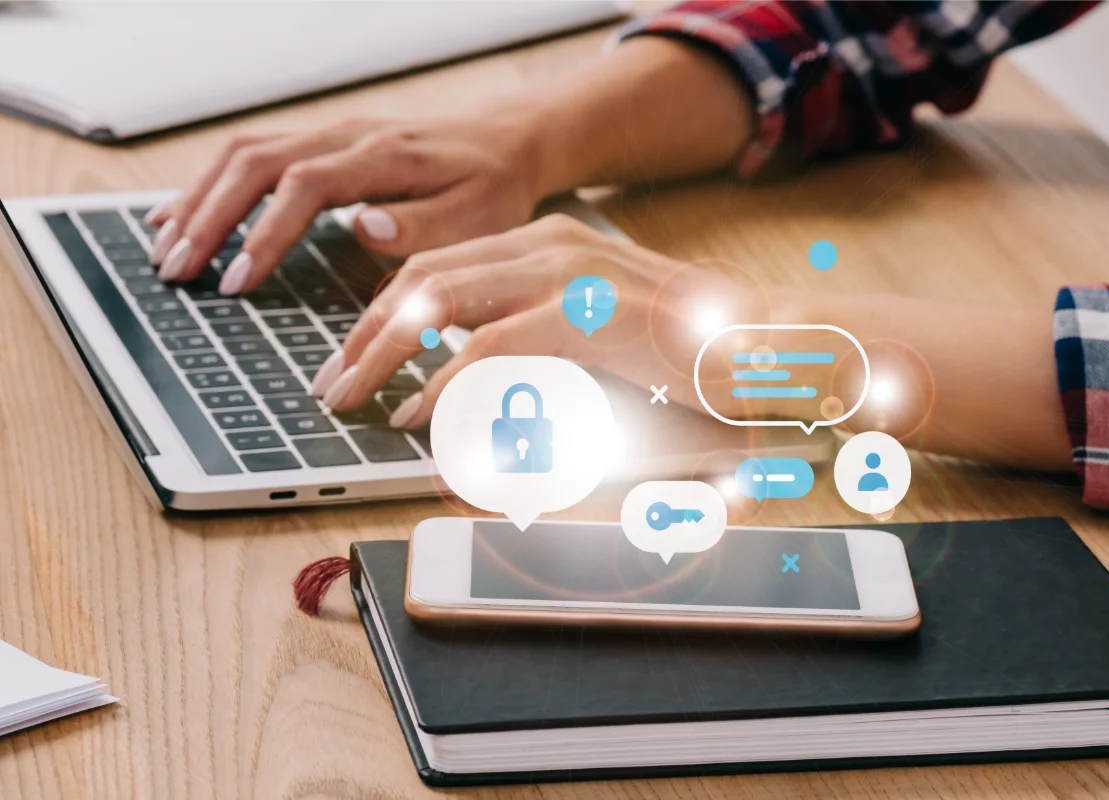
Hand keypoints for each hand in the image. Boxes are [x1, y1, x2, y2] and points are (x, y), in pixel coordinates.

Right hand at [145, 112, 545, 292]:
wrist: (503, 143)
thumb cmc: (492, 189)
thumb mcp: (478, 216)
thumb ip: (422, 226)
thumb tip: (360, 227)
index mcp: (383, 156)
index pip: (305, 185)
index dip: (265, 233)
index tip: (237, 282)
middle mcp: (346, 136)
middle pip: (256, 162)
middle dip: (209, 217)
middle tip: (177, 271)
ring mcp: (329, 134)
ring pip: (243, 154)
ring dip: (198, 201)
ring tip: (165, 251)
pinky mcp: (321, 143)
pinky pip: (252, 155)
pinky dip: (210, 186)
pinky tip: (180, 217)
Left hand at [312, 214, 770, 424]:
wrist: (774, 342)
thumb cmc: (692, 349)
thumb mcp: (600, 338)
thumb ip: (537, 350)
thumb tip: (474, 395)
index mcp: (551, 244)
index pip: (442, 264)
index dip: (384, 309)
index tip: (355, 354)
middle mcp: (552, 246)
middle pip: (424, 274)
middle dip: (365, 330)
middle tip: (334, 382)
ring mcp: (570, 275)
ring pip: (440, 300)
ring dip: (384, 352)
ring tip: (354, 398)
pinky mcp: (589, 317)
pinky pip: (490, 348)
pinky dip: (444, 384)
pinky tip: (420, 414)